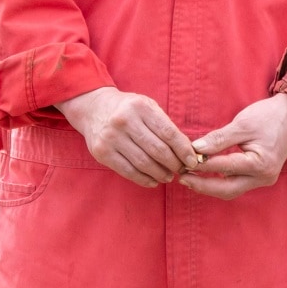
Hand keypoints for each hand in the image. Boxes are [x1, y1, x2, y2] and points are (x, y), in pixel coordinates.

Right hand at [57, 87, 200, 188]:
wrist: (94, 108)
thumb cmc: (128, 108)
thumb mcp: (147, 106)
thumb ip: (165, 125)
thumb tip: (186, 151)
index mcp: (140, 106)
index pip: (168, 132)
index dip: (183, 150)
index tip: (192, 161)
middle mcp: (125, 121)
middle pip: (157, 150)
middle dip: (174, 164)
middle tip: (181, 170)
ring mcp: (111, 137)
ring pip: (143, 163)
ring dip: (160, 174)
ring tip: (168, 176)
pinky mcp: (102, 152)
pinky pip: (128, 171)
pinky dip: (144, 179)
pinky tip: (153, 181)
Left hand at [178, 94, 286, 199]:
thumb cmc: (268, 116)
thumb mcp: (242, 123)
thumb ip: (219, 138)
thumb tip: (196, 148)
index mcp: (260, 164)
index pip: (224, 166)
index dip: (202, 165)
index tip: (183, 161)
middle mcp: (264, 177)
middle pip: (227, 189)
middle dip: (203, 186)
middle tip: (181, 177)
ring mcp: (264, 180)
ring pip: (232, 190)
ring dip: (210, 186)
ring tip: (189, 178)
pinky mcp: (261, 177)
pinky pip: (237, 184)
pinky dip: (220, 181)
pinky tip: (206, 176)